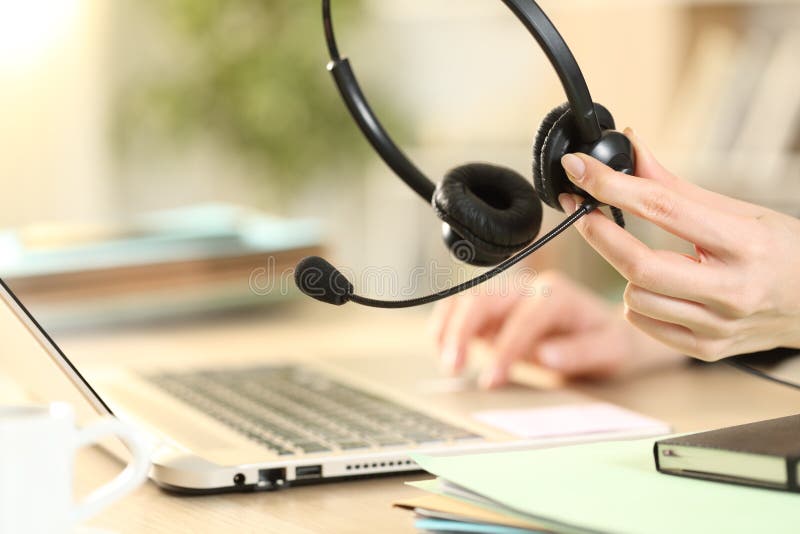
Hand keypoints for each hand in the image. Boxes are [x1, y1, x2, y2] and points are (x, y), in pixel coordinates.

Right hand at [429, 270, 679, 387]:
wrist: (606, 334)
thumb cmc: (609, 342)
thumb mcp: (611, 351)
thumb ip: (581, 352)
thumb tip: (546, 355)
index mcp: (558, 294)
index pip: (524, 317)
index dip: (505, 347)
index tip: (492, 378)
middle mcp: (528, 288)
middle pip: (485, 298)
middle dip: (464, 330)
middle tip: (454, 366)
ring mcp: (507, 297)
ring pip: (467, 299)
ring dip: (449, 327)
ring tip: (446, 361)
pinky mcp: (492, 311)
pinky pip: (460, 309)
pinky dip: (445, 324)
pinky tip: (440, 346)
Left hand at [559, 129, 799, 360]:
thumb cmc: (783, 251)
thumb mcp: (739, 210)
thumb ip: (675, 186)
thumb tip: (630, 148)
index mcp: (745, 243)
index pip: (662, 208)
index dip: (611, 185)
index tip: (579, 169)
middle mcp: (732, 289)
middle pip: (638, 265)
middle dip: (598, 233)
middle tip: (582, 209)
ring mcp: (718, 326)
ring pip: (635, 298)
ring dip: (624, 271)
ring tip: (643, 257)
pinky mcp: (707, 349)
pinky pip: (644, 323)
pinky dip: (638, 302)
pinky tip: (657, 287)